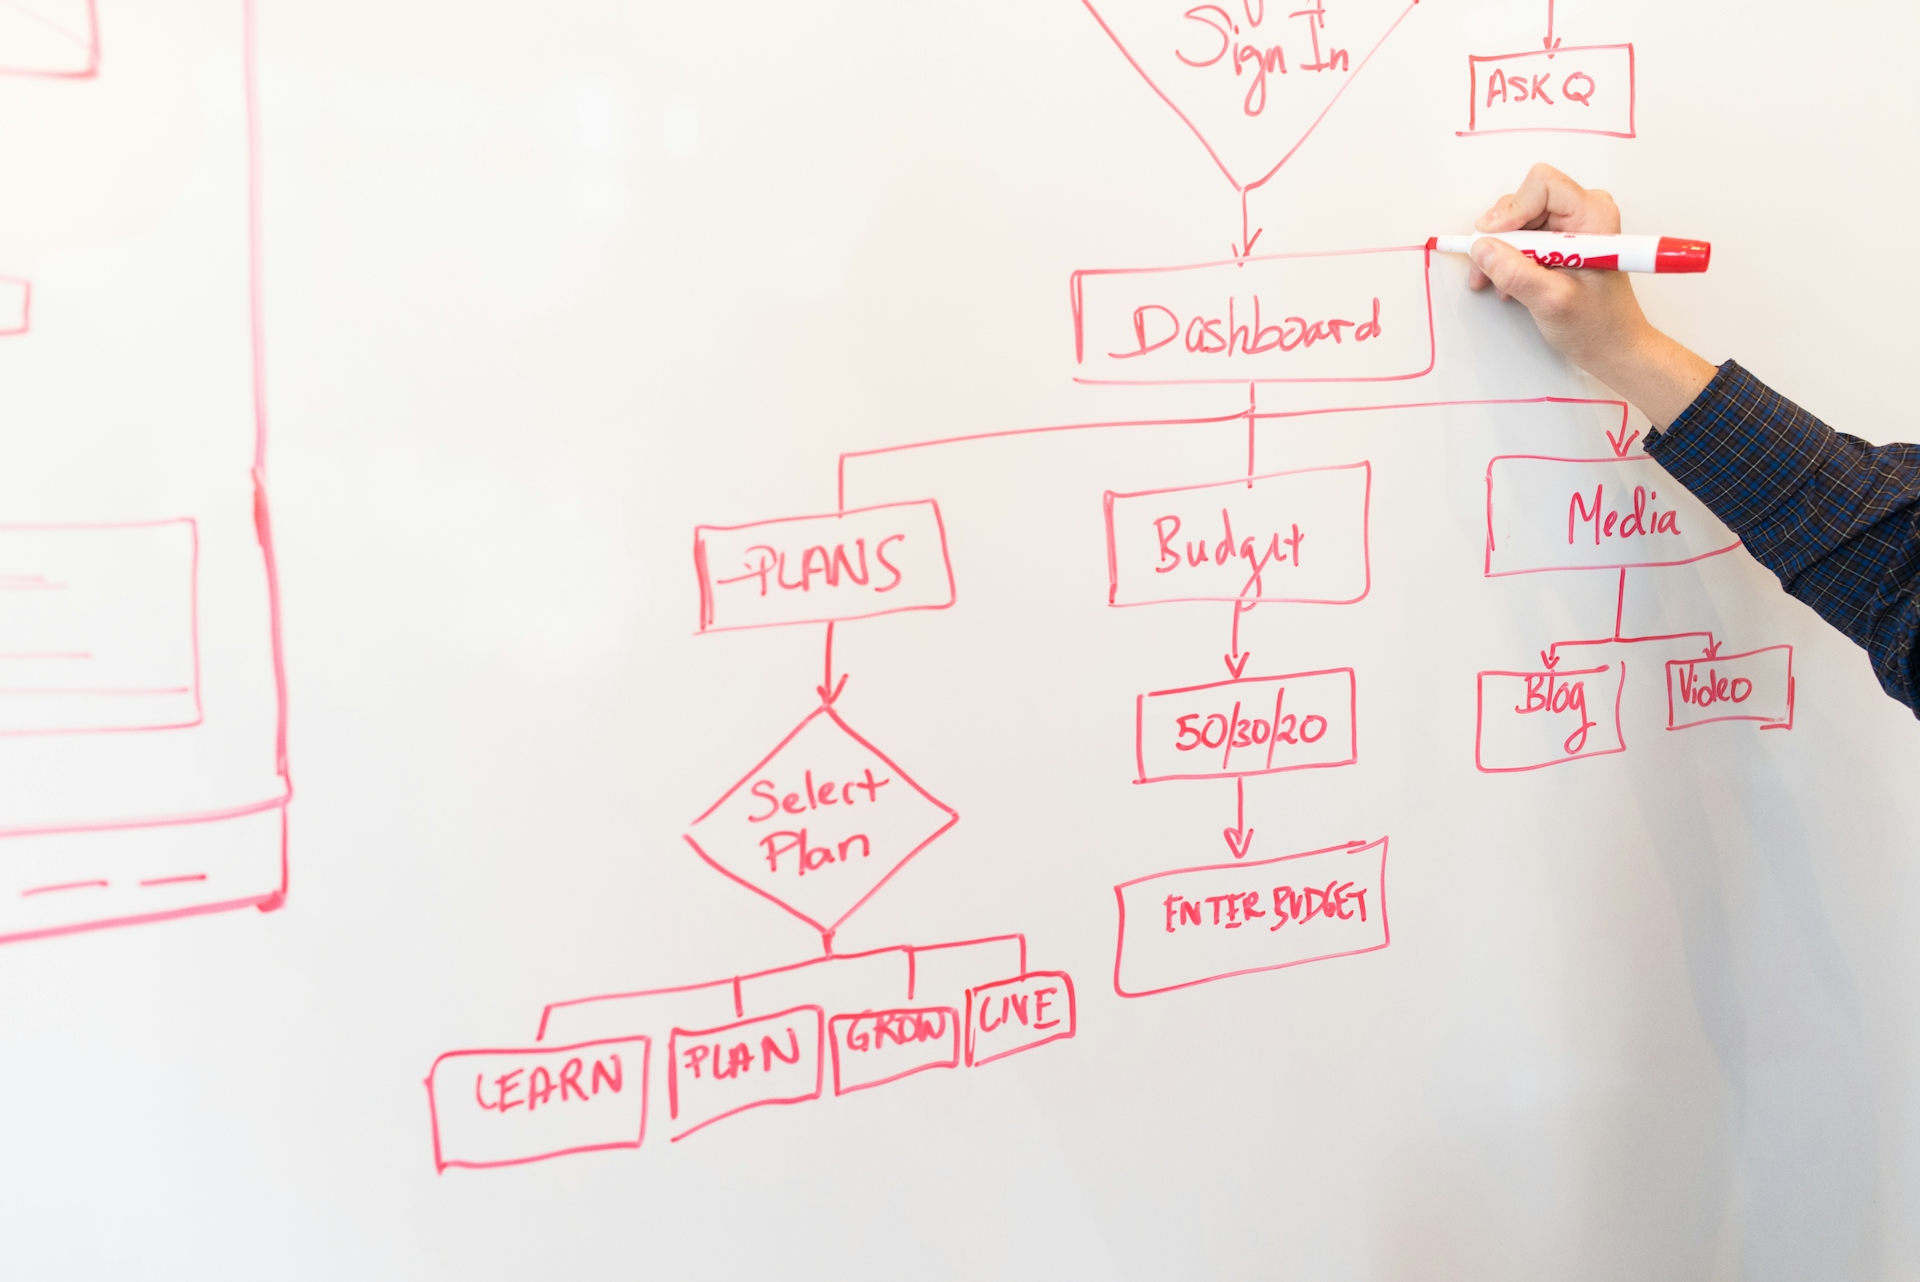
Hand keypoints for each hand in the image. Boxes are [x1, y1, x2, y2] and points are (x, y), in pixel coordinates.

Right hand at [1467, 164, 1715, 426]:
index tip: (1492, 239)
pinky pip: (1522, 234)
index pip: (1542, 185)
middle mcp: (1584, 212)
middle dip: (1500, 234)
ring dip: (1499, 249)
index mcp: (1594, 216)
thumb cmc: (1597, 325)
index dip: (1512, 210)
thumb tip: (1482, 249)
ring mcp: (1571, 225)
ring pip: (1518, 218)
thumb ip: (1515, 273)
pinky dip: (1506, 256)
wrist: (1612, 345)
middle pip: (1525, 200)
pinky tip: (1505, 281)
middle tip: (1488, 266)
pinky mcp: (1559, 239)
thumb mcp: (1551, 301)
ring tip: (1496, 280)